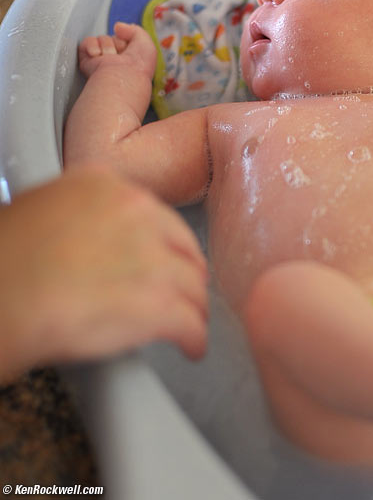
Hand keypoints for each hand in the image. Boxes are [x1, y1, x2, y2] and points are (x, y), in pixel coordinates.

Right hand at [0, 166, 207, 381]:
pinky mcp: (158, 302)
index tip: (161, 256)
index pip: (153, 214)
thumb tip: (95, 241)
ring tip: (190, 323)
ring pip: (192, 285)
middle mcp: (136, 213)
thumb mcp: (39, 212)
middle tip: (182, 291)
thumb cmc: (0, 266)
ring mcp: (152, 257)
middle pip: (181, 247)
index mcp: (102, 186)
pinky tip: (191, 346)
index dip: (161, 242)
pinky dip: (193, 338)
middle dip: (184, 271)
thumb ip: (80, 218)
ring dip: (193, 307)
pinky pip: (190, 322)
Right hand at [78, 22, 157, 78]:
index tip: (131, 49)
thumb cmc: (138, 66)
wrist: (123, 75)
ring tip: (110, 57)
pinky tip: (97, 54)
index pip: (124, 39)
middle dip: (117, 42)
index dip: (127, 40)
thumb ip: (135, 30)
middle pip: (113, 37)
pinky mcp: (88, 61)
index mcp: (129, 59)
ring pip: (101, 38)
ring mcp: (101, 60)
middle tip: (120, 55)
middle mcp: (115, 60)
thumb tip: (117, 26)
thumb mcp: (146, 44)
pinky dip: (92, 45)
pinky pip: (87, 42)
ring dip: (107, 45)